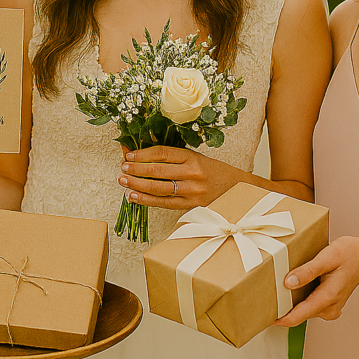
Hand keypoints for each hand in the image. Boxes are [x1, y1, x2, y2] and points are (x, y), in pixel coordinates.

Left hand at [117, 143, 240, 210]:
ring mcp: (192, 191)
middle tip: (122, 168)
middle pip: (158, 171)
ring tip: (123, 181)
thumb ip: (170, 157)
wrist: (236, 188)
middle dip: (137, 169)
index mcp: (192, 157)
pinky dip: (147, 200)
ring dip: (138, 185)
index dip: (143, 154)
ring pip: (159, 188)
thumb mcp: (194, 157)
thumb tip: (139, 153)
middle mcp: (192, 173)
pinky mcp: (190, 205)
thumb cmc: (212, 170)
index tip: (129, 155)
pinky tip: (134, 196)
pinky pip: (164, 203)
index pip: (162, 153)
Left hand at [276, 235, 358, 326]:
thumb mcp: (327, 257)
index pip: (299, 316)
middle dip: (283, 306)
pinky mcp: (329, 303)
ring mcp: (330, 307)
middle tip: (267, 293)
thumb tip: (288, 283)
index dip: (281, 319)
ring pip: (304, 309)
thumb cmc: (350, 254)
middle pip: (299, 313)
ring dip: (291, 301)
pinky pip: (310, 305)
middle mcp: (329, 308)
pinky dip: (300, 297)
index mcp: (327, 298)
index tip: (265, 318)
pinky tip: (296, 284)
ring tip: (279, 285)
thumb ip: (308, 271)